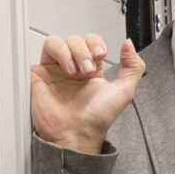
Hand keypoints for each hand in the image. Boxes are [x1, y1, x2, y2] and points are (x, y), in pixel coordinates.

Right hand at [31, 35, 144, 155]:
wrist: (75, 134)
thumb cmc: (96, 120)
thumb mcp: (124, 92)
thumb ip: (133, 67)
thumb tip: (129, 44)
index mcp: (92, 71)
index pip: (92, 43)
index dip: (97, 44)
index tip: (100, 57)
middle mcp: (73, 68)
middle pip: (77, 39)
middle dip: (85, 50)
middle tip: (88, 70)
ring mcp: (56, 70)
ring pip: (61, 41)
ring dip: (72, 51)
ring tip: (76, 71)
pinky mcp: (41, 72)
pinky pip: (47, 48)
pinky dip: (59, 52)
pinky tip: (67, 68)